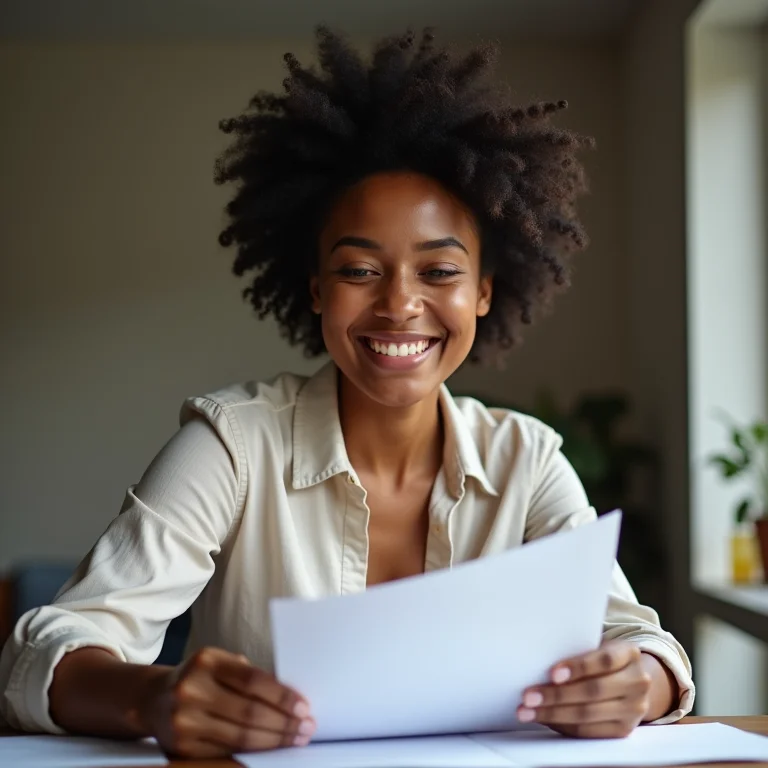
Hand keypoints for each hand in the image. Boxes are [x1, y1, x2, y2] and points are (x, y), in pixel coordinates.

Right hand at [137, 647, 314, 757]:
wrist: (154, 699)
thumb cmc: (201, 677)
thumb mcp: (221, 664)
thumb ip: (250, 676)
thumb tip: (291, 697)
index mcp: (206, 661)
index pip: (252, 680)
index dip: (281, 695)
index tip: (304, 706)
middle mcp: (191, 690)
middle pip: (249, 712)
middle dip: (283, 722)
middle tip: (307, 726)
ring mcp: (184, 721)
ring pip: (240, 736)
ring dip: (274, 740)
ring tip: (296, 738)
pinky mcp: (182, 747)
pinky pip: (226, 752)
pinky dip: (253, 751)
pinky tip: (271, 748)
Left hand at [517, 641, 651, 737]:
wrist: (632, 681)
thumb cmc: (603, 659)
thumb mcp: (598, 647)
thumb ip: (577, 652)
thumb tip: (537, 662)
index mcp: (630, 654)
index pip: (605, 660)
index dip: (578, 667)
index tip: (552, 673)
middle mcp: (637, 682)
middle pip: (593, 691)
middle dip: (556, 695)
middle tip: (529, 696)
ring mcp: (634, 709)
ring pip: (588, 714)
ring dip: (553, 713)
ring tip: (528, 711)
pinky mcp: (624, 730)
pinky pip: (589, 731)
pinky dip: (563, 725)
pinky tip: (545, 719)